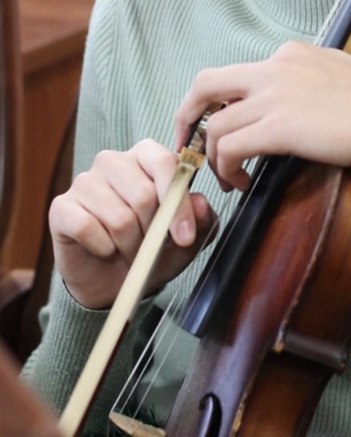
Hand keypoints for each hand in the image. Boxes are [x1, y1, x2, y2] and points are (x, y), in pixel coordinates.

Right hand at [49, 140, 216, 309]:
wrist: (115, 281)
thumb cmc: (154, 250)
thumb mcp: (188, 240)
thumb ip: (202, 219)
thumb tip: (200, 202)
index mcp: (146, 156)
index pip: (165, 162)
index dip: (177, 203)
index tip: (185, 237)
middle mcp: (113, 161)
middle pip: (143, 194)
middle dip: (152, 232)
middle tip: (150, 247)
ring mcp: (85, 181)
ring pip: (119, 217)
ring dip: (129, 245)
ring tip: (128, 250)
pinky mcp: (62, 206)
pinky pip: (88, 228)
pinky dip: (103, 248)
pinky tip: (104, 250)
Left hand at [174, 41, 350, 189]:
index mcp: (292, 54)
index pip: (240, 74)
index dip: (225, 104)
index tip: (225, 126)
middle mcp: (277, 68)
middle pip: (206, 84)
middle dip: (189, 115)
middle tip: (190, 144)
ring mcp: (276, 95)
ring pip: (216, 125)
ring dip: (213, 157)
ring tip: (228, 178)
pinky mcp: (280, 126)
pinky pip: (231, 147)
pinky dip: (227, 168)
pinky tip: (242, 182)